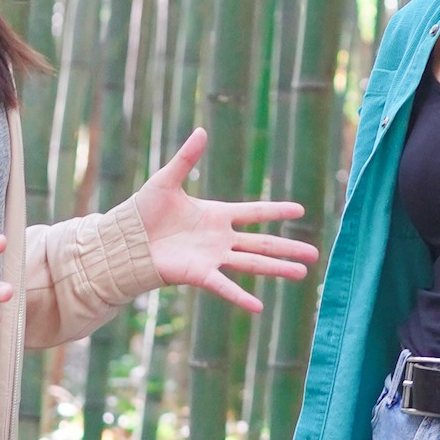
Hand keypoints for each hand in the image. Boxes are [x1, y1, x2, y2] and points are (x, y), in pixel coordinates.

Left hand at [129, 129, 315, 311]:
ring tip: (302, 273)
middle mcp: (220, 239)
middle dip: (288, 248)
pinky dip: (240, 297)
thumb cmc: (144, 210)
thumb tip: (201, 131)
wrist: (126, 239)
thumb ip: (186, 158)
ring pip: (253, 264)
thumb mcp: (167, 180)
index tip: (300, 210)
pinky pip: (225, 286)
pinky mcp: (200, 274)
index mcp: (217, 215)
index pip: (254, 213)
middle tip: (314, 255)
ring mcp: (213, 257)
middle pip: (262, 244)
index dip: (276, 211)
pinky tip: (259, 308)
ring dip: (277, 269)